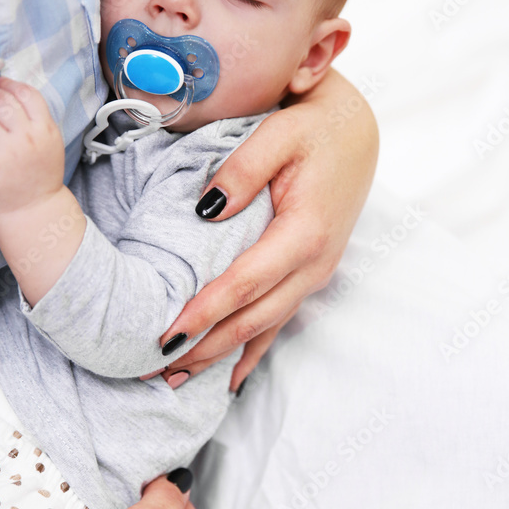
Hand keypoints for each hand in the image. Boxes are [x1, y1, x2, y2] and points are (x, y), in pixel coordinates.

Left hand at [0, 76, 63, 216]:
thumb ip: (36, 117)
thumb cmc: (40, 173)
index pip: (26, 93)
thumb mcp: (51, 142)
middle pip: (0, 101)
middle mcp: (27, 140)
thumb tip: (6, 88)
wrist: (33, 208)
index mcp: (45, 130)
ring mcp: (7, 154)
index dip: (9, 84)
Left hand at [145, 69, 378, 391]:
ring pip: (263, 329)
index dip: (204, 313)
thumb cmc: (317, 128)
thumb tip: (207, 210)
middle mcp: (313, 266)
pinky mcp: (309, 275)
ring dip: (220, 356)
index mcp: (304, 234)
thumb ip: (243, 170)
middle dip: (202, 349)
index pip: (244, 284)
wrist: (357, 132)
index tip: (166, 336)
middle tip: (152, 369)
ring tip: (176, 381)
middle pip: (251, 320)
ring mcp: (314, 275)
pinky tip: (228, 378)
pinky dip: (251, 352)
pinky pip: (277, 323)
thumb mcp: (280, 133)